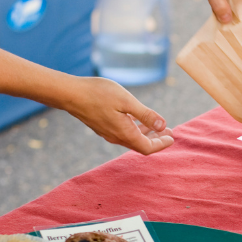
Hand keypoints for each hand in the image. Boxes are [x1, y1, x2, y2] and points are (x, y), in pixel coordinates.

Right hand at [59, 77, 174, 154]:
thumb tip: (162, 126)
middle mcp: (116, 137)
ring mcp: (108, 133)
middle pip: (141, 145)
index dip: (161, 144)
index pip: (148, 147)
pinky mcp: (102, 127)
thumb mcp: (127, 101)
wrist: (69, 94)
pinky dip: (135, 129)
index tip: (172, 136)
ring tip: (157, 126)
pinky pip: (123, 133)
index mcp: (125, 134)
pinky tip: (138, 119)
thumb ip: (145, 114)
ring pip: (132, 139)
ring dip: (146, 134)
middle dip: (156, 140)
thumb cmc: (98, 94)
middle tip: (169, 132)